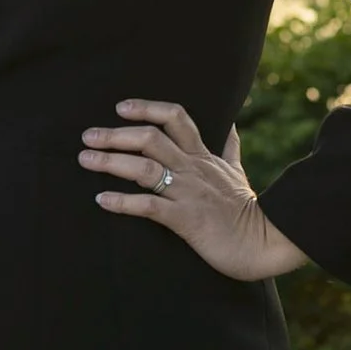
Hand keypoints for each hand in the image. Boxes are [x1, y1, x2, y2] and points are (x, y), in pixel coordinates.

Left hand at [82, 100, 310, 280]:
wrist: (264, 242)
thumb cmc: (247, 210)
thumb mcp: (237, 171)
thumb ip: (229, 147)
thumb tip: (231, 124)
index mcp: (203, 156)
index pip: (176, 117)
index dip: (147, 108)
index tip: (121, 107)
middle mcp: (192, 169)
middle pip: (150, 138)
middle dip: (115, 134)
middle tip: (88, 136)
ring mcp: (188, 192)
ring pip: (144, 168)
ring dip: (111, 162)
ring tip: (86, 160)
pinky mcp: (185, 219)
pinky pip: (149, 206)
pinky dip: (122, 202)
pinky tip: (101, 200)